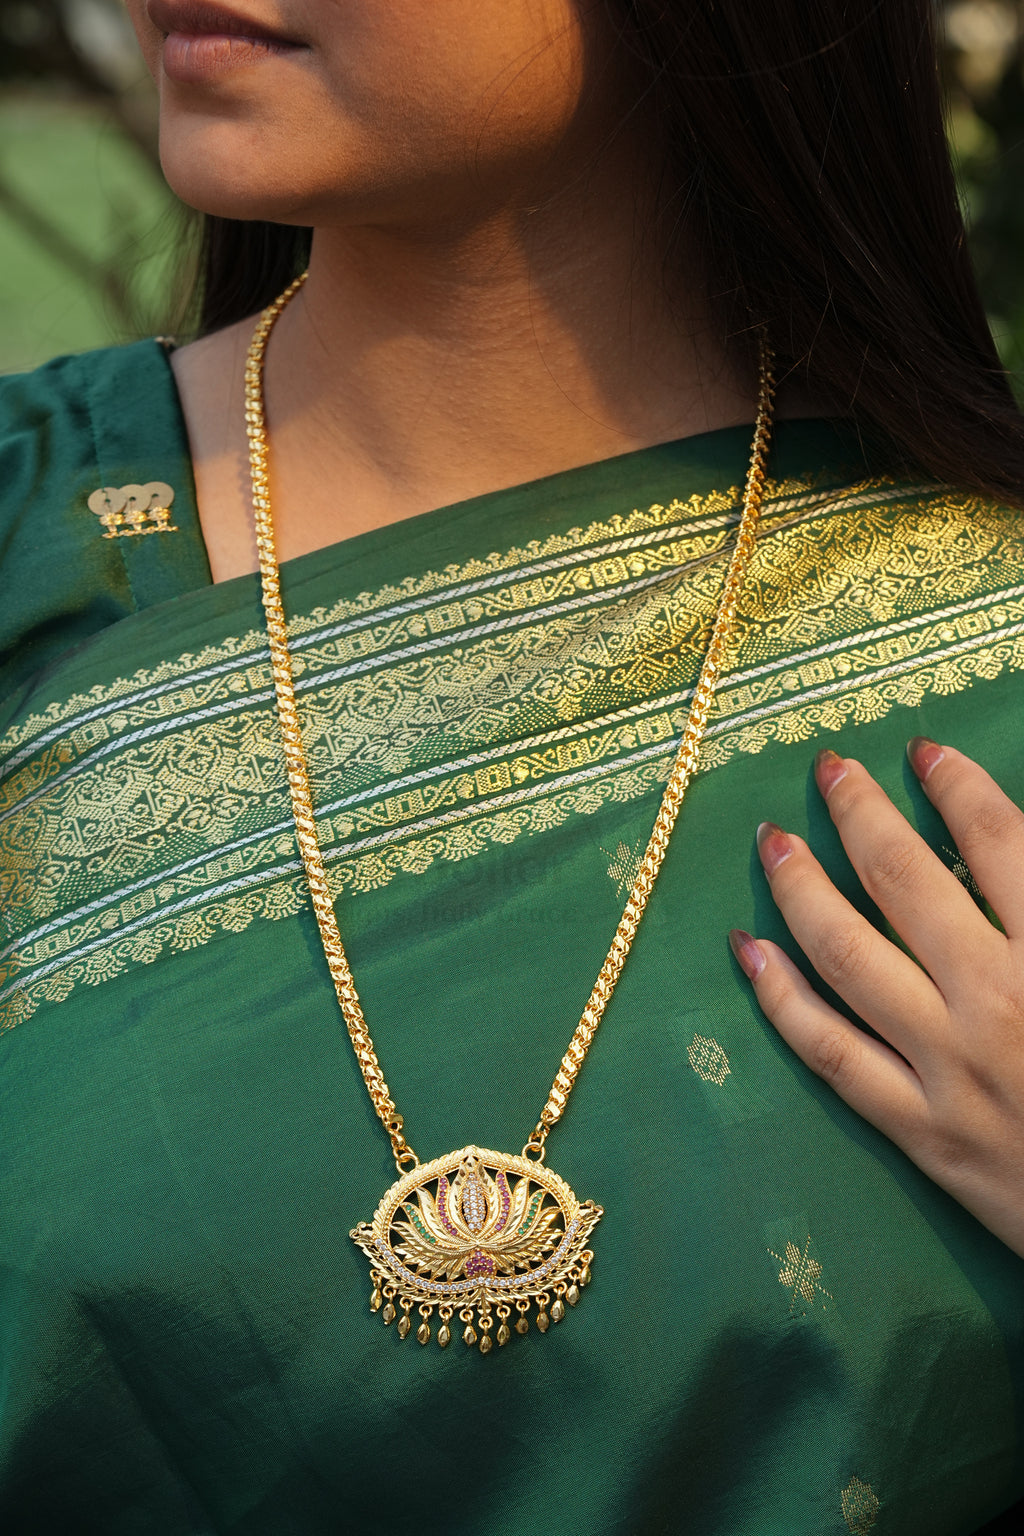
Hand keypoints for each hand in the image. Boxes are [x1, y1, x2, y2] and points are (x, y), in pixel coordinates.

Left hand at [730, 739, 1023, 1258]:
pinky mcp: (920, 1131)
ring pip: (848, 956)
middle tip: (828, 768)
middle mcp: (998, 1002)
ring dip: (801, 888)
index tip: (922, 752)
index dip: (955, 786)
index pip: (997, 842)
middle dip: (860, 813)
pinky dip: (781, 999)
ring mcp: (950, 1069)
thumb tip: (1012, 850)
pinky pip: (830, 1054)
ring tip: (773, 841)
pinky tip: (749, 949)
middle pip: (904, 881)